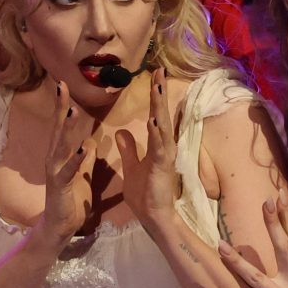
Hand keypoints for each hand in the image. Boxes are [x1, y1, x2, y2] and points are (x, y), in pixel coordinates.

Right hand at [36, 84, 98, 246]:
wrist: (61, 227)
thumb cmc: (71, 201)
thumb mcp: (81, 175)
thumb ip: (85, 159)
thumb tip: (89, 143)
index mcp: (61, 155)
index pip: (62, 126)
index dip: (64, 106)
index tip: (65, 85)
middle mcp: (54, 159)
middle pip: (58, 129)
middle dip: (60, 107)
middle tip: (62, 85)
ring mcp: (55, 172)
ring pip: (61, 146)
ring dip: (66, 128)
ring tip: (71, 110)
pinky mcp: (60, 186)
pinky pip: (69, 171)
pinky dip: (75, 159)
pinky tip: (82, 148)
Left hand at [110, 68, 181, 233]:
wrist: (153, 218)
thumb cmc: (145, 195)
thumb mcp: (132, 167)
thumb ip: (128, 149)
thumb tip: (121, 132)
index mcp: (158, 146)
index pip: (156, 116)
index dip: (156, 96)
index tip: (155, 75)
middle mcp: (165, 147)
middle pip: (162, 114)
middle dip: (161, 93)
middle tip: (160, 70)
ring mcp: (165, 156)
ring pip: (163, 125)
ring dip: (160, 105)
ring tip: (158, 85)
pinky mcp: (162, 167)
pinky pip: (160, 146)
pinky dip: (157, 132)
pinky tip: (154, 118)